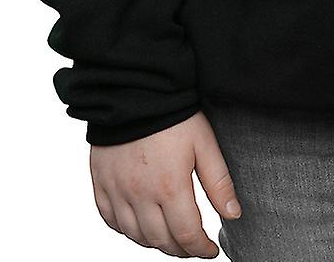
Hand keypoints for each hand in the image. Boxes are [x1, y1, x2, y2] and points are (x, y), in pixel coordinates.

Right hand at [90, 111, 241, 256]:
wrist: (134, 88)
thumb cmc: (172, 113)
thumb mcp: (204, 143)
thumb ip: (218, 182)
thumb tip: (233, 214)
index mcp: (169, 187)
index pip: (187, 235)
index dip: (202, 249)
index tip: (211, 249)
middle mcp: (139, 195)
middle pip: (161, 241)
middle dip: (181, 249)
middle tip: (193, 245)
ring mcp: (117, 191)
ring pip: (135, 235)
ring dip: (155, 242)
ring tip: (170, 237)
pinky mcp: (101, 182)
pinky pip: (110, 220)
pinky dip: (126, 229)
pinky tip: (139, 224)